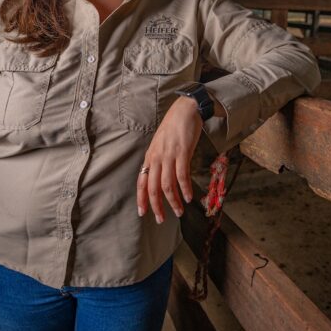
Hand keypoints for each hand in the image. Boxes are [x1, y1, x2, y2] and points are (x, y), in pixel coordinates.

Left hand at [138, 97, 202, 222]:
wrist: (185, 110)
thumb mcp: (161, 144)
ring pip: (167, 185)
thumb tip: (160, 178)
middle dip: (156, 206)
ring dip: (173, 201)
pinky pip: (182, 175)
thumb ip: (159, 160)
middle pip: (152, 188)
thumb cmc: (174, 127)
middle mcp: (156, 158)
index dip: (141, 199)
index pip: (141, 182)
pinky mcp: (182, 152)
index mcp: (150, 157)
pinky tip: (189, 197)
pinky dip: (185, 188)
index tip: (143, 213)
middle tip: (161, 219)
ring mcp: (169, 155)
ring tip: (179, 211)